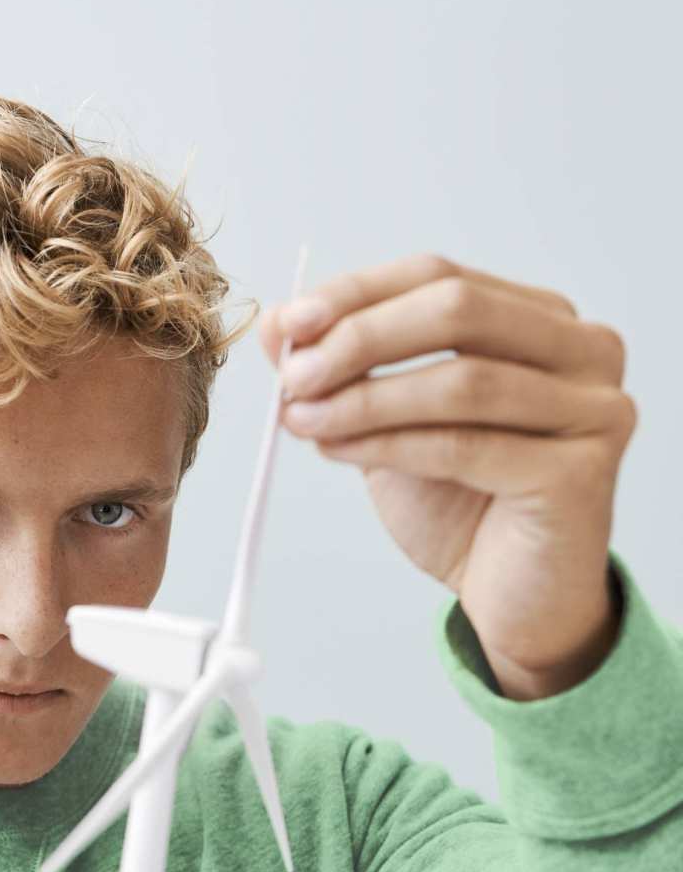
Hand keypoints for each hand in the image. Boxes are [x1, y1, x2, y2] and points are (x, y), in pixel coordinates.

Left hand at [259, 253, 636, 699]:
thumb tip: (276, 326)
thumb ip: (342, 368)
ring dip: (365, 399)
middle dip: (360, 339)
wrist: (511, 594)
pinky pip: (465, 446)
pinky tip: (337, 451)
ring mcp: (594, 408)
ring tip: (302, 419)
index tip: (290, 325)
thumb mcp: (387, 419)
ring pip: (460, 381)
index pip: (438, 277)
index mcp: (539, 318)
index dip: (357, 294)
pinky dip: (388, 445)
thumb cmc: (458, 499)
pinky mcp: (583, 472)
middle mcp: (582, 350)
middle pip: (458, 310)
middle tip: (294, 375)